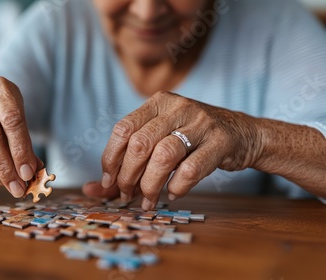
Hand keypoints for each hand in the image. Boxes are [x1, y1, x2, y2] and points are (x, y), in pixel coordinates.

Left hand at [100, 90, 261, 209]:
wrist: (242, 133)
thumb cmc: (192, 139)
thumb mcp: (161, 139)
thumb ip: (128, 161)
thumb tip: (91, 189)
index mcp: (157, 102)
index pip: (123, 129)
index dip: (111, 158)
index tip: (108, 181)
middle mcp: (178, 107)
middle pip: (141, 144)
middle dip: (128, 176)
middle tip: (127, 196)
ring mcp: (201, 122)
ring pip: (164, 155)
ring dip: (150, 185)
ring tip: (148, 201)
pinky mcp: (221, 141)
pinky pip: (191, 169)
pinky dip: (177, 186)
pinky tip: (173, 193)